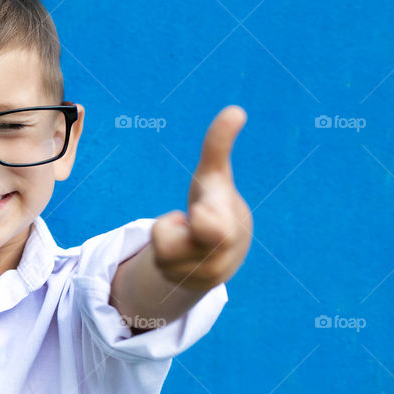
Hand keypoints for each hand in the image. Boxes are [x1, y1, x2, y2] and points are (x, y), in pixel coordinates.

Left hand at [151, 106, 252, 290]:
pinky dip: (166, 247)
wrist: (225, 255)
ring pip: (159, 243)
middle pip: (169, 243)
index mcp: (225, 225)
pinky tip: (182, 247)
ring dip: (169, 230)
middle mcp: (215, 254)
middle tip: (189, 218)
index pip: (211, 224)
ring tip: (186, 230)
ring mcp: (200, 273)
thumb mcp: (214, 177)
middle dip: (169, 229)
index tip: (198, 213)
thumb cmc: (217, 205)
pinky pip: (158, 258)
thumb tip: (236, 109)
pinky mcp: (184, 284)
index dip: (203, 221)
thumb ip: (218, 146)